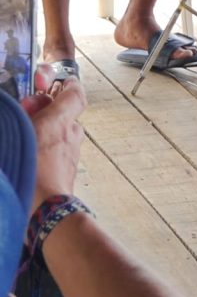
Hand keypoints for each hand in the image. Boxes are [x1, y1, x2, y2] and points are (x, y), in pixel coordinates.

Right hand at [21, 77, 86, 209]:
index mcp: (59, 121)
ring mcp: (73, 151)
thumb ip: (25, 116)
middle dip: (45, 110)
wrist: (45, 212)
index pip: (74, 91)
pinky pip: (60, 150)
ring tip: (24, 139)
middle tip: (26, 115)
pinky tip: (30, 157)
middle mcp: (71, 132)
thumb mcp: (21, 133)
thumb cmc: (30, 173)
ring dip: (46, 131)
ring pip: (61, 132)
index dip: (65, 85)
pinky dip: (48, 149)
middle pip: (64, 112)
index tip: (50, 84)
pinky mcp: (69, 169)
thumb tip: (27, 108)